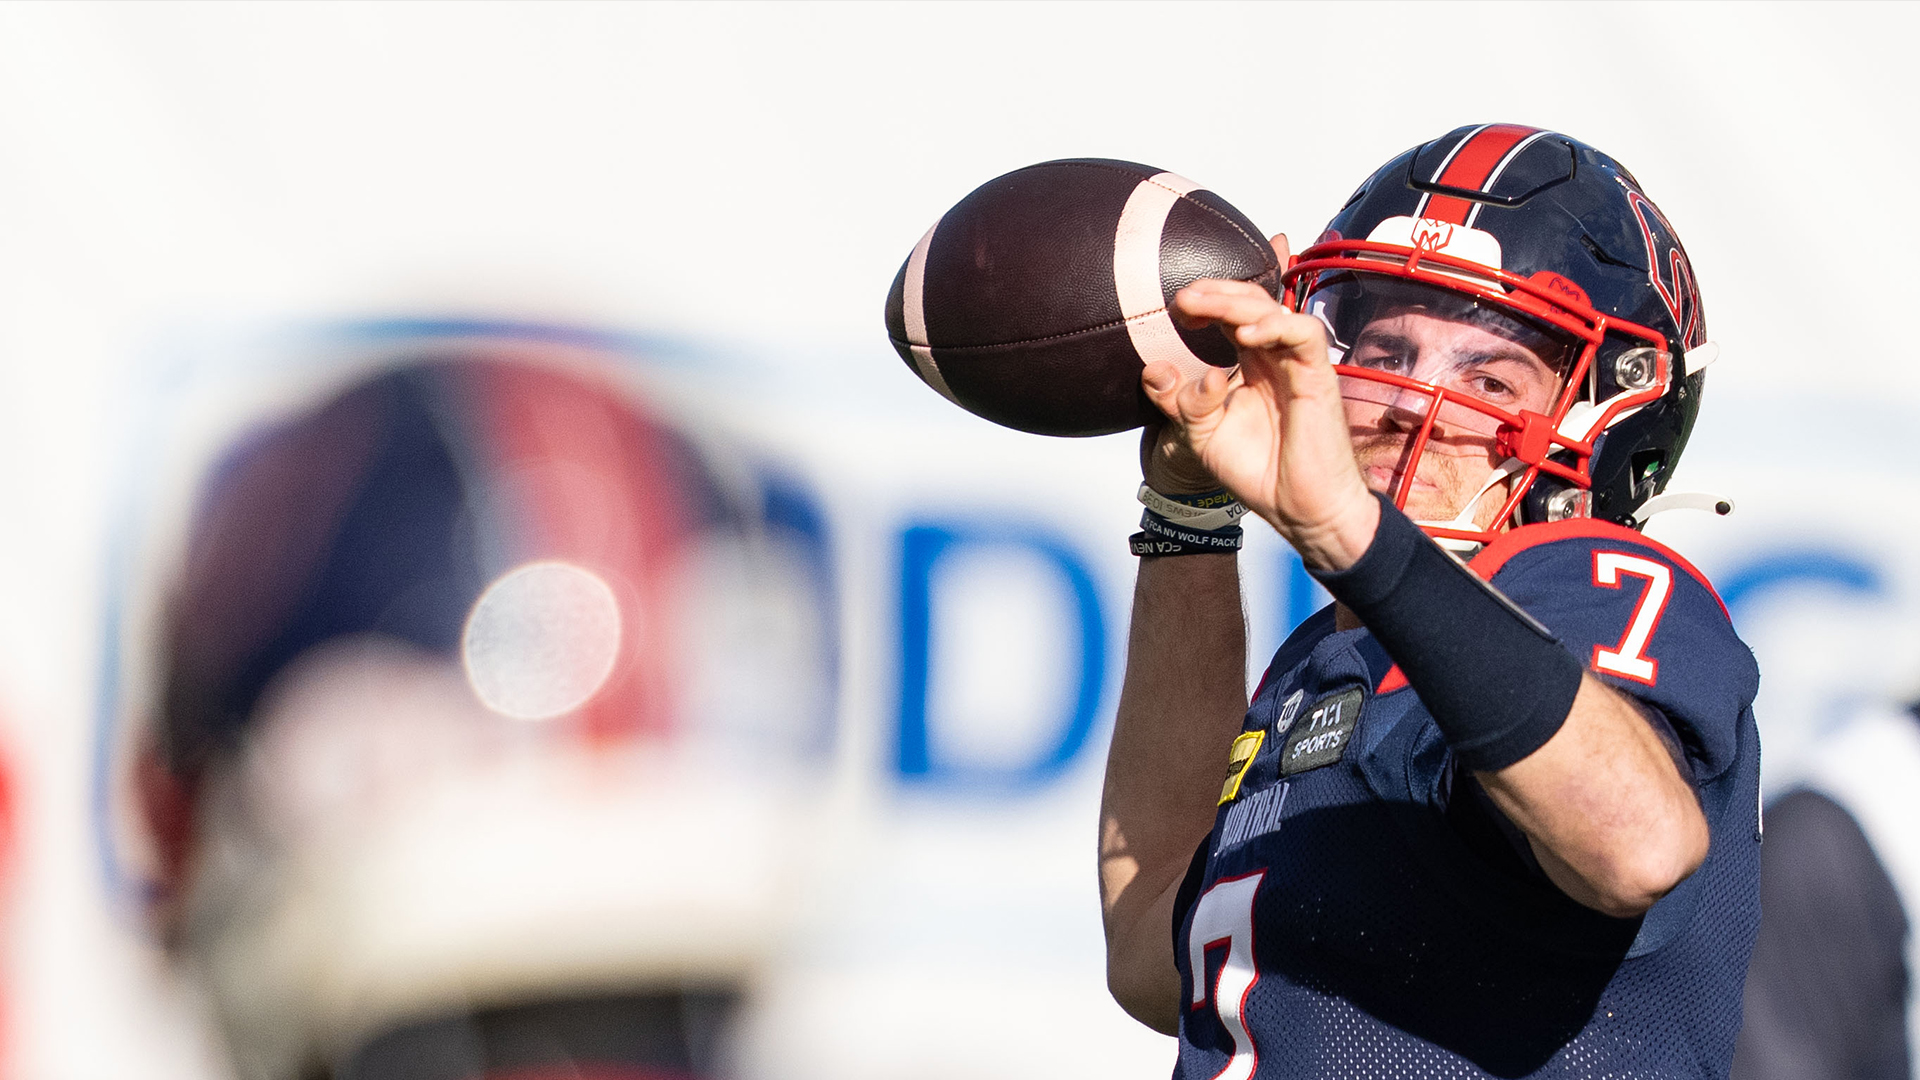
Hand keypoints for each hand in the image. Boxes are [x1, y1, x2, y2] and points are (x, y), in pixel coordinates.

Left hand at [1140, 235, 1380, 571]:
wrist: (1298, 509)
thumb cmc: (1259, 470)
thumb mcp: (1202, 434)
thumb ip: (1178, 401)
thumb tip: (1155, 369)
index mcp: (1251, 364)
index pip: (1231, 314)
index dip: (1205, 303)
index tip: (1174, 311)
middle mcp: (1275, 357)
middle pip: (1251, 300)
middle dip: (1215, 291)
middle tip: (1182, 299)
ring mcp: (1298, 364)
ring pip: (1275, 309)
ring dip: (1236, 302)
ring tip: (1202, 307)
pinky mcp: (1318, 376)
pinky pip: (1305, 334)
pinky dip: (1275, 326)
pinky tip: (1244, 335)